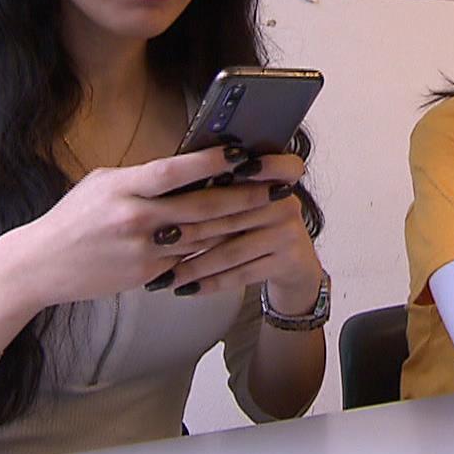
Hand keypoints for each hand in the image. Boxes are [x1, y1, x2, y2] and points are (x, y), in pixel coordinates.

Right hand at [0, 147, 304, 312]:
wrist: (40, 265)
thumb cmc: (74, 218)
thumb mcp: (103, 185)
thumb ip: (142, 178)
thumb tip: (184, 167)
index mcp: (122, 188)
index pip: (173, 171)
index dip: (210, 161)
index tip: (242, 152)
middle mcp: (135, 219)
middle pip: (201, 206)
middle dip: (244, 195)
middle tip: (276, 185)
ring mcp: (143, 250)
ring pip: (204, 235)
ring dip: (240, 223)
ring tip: (269, 209)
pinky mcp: (148, 275)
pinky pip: (190, 259)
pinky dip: (216, 247)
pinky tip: (241, 237)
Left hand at [150, 153, 322, 304]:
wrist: (295, 263)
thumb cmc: (256, 223)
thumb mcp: (247, 199)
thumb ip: (223, 186)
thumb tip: (173, 183)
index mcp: (276, 176)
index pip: (271, 163)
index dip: (255, 165)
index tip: (231, 168)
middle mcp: (287, 202)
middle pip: (233, 213)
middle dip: (192, 228)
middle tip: (158, 238)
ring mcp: (290, 233)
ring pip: (233, 250)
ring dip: (195, 265)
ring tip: (165, 276)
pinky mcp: (288, 262)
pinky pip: (242, 273)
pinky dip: (211, 283)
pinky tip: (187, 289)